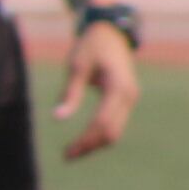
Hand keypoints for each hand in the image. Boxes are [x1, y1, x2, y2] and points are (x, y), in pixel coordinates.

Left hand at [56, 18, 139, 160]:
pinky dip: (100, 134)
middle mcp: (129, 95)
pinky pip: (115, 122)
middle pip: (111, 131)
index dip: (85, 140)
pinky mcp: (126, 99)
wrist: (109, 32)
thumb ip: (70, 92)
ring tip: (72, 153)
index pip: (102, 122)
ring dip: (95, 143)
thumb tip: (58, 117)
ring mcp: (130, 97)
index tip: (67, 152)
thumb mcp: (76, 67)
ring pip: (116, 130)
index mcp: (117, 87)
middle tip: (67, 157)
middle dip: (90, 146)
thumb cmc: (89, 47)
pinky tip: (83, 141)